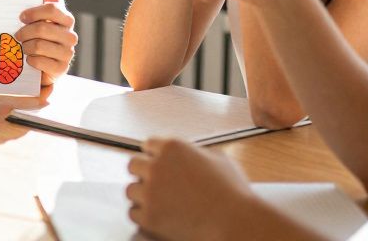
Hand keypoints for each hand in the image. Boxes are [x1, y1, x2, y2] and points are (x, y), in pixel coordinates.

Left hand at [15, 0, 76, 84]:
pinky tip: (29, 59)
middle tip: (18, 35)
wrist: (45, 65)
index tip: (21, 18)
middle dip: (24, 32)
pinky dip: (30, 60)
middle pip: (41, 28)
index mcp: (67, 20)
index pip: (52, 9)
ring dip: (26, 47)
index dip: (33, 12)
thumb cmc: (41, 37)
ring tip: (23, 47)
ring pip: (38, 45)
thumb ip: (45, 6)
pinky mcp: (62, 68)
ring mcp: (68, 52)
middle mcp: (70, 36)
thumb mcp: (41, 20)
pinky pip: (39, 61)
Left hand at [127, 138, 256, 239]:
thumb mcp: (219, 160)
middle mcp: (157, 166)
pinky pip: (133, 213)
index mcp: (173, 147)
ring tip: (158, 202)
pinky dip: (143, 215)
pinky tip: (158, 216)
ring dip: (142, 195)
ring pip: (131, 190)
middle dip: (143, 173)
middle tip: (156, 184)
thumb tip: (190, 154)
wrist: (236, 223)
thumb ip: (196, 152)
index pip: (149, 144)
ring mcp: (150, 192)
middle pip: (134, 165)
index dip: (154, 155)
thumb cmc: (234, 193)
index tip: (156, 162)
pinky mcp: (149, 216)